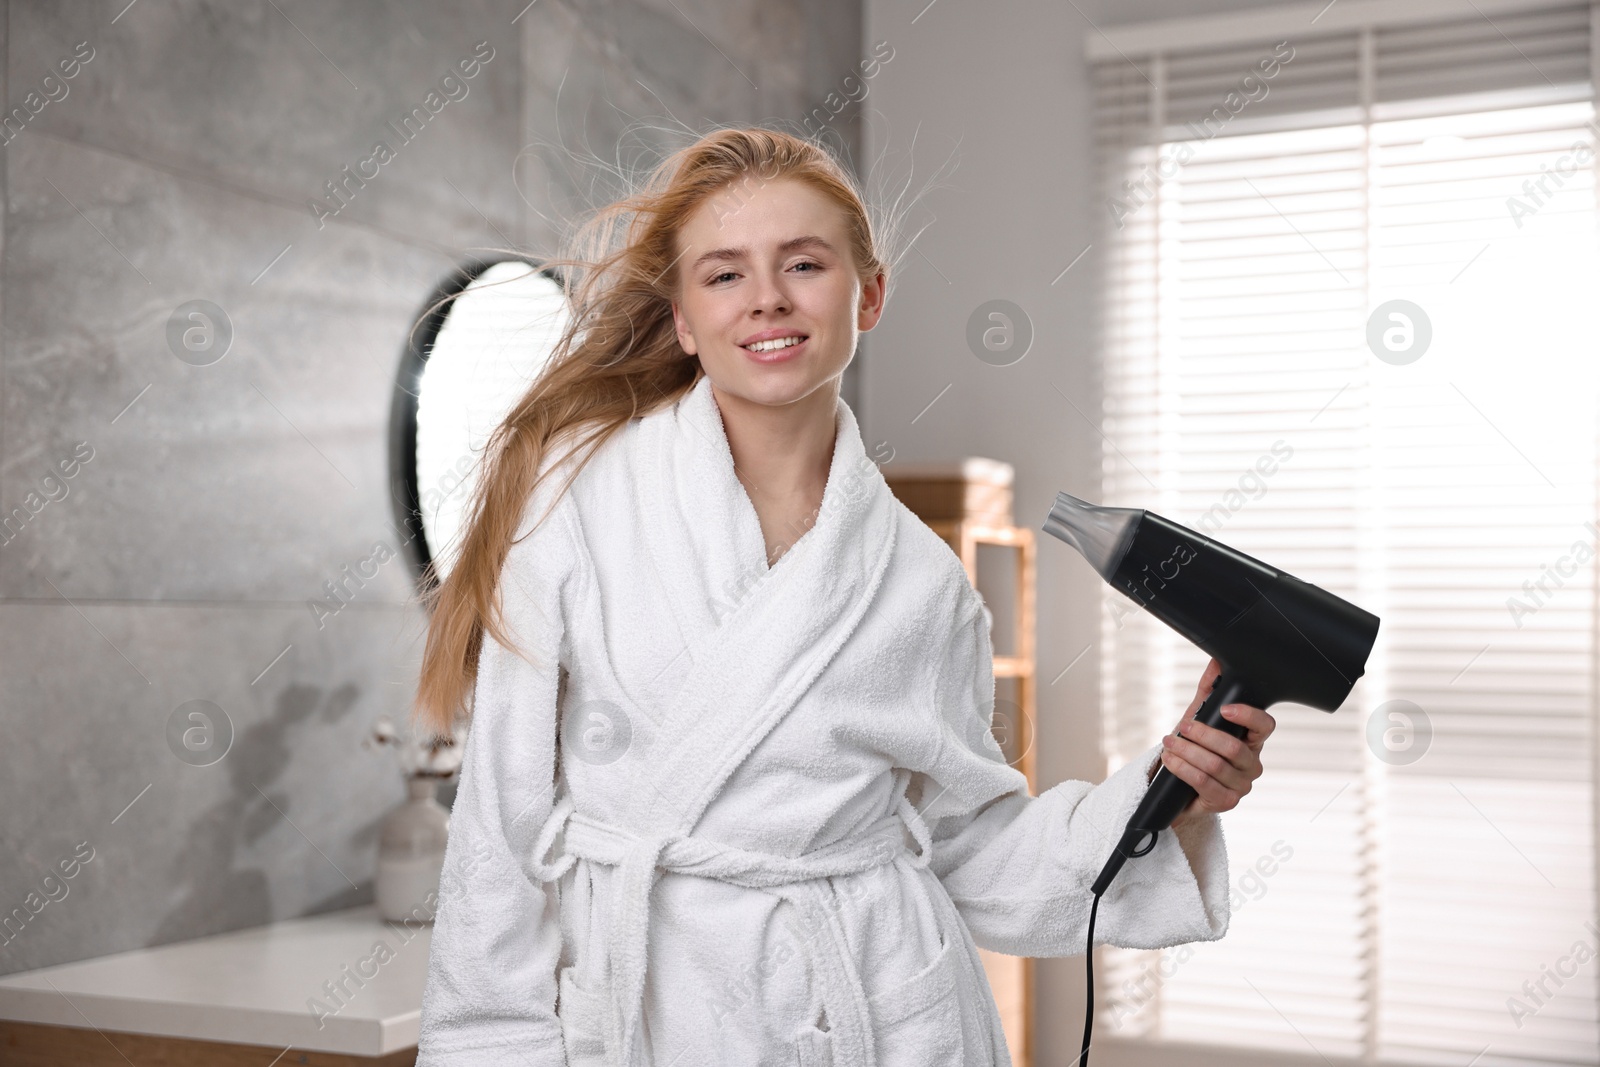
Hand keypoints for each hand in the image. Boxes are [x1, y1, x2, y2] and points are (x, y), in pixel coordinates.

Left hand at [1152, 658, 1275, 826]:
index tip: (1225, 708)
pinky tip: (1171, 760)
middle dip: (1203, 734)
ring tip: (1169, 743)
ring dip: (1187, 752)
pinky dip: (1183, 769)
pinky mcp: (1225, 802)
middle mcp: (1252, 764)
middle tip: (1183, 726)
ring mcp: (1241, 786)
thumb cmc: (1195, 750)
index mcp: (1252, 741)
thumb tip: (1215, 663)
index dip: (1248, 715)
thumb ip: (1208, 691)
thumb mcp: (1199, 718)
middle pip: (1233, 748)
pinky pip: (1204, 783)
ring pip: (1215, 765)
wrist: (1179, 787)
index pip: (1265, 726)